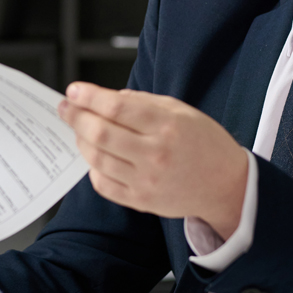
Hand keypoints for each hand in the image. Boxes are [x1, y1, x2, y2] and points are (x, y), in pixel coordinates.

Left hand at [58, 82, 249, 238]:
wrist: (226, 185)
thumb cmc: (205, 144)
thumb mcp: (182, 111)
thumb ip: (144, 102)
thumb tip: (108, 98)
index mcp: (167, 125)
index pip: (117, 107)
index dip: (89, 97)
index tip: (74, 91)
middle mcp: (155, 154)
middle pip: (100, 133)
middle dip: (76, 117)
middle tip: (66, 108)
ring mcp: (146, 181)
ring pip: (97, 158)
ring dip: (81, 140)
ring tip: (79, 129)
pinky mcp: (141, 202)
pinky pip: (103, 184)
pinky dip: (93, 167)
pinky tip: (95, 156)